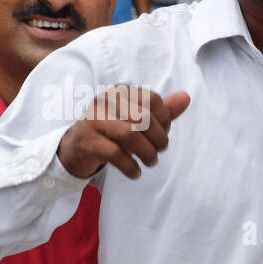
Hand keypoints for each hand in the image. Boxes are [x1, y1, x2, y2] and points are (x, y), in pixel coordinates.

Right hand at [56, 85, 189, 179]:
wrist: (76, 148)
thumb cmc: (112, 132)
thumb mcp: (137, 120)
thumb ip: (161, 111)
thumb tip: (187, 97)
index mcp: (119, 91)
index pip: (152, 100)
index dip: (164, 121)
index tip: (160, 135)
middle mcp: (104, 100)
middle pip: (143, 118)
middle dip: (158, 139)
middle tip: (158, 152)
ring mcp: (92, 119)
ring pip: (131, 136)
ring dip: (147, 154)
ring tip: (150, 162)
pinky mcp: (86, 140)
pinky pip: (116, 155)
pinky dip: (131, 167)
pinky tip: (135, 172)